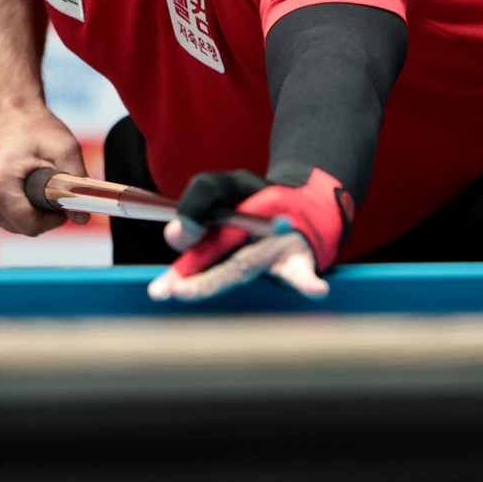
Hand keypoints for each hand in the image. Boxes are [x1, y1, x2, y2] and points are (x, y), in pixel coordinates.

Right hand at [0, 104, 89, 235]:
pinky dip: (18, 207)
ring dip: (30, 211)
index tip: (63, 199)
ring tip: (35, 180)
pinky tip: (23, 184)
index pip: (31, 226)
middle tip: (51, 184)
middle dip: (43, 213)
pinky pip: (4, 217)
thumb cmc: (34, 126)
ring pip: (13, 225)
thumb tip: (82, 218)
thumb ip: (77, 186)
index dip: (54, 218)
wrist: (4, 108)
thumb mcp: (65, 149)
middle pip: (22, 227)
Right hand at [147, 167, 353, 301]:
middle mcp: (240, 261)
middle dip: (200, 286)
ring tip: (243, 288)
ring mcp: (269, 261)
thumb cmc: (246, 197)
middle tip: (178, 294)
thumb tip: (185, 231)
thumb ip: (195, 201)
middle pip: (220, 275)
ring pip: (250, 270)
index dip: (178, 278)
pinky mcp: (297, 261)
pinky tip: (318, 289)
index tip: (164, 290)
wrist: (293, 198)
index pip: (193, 264)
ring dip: (249, 280)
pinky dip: (308, 283)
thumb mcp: (215, 187)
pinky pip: (301, 273)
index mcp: (216, 249)